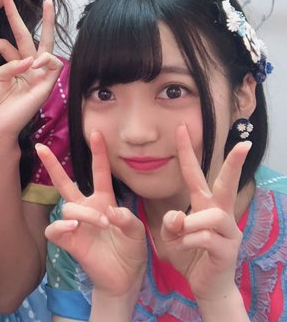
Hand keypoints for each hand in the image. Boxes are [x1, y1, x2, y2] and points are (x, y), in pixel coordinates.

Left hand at [0, 0, 61, 147]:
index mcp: (15, 65)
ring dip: (46, 28)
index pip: (7, 43)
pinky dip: (45, 59)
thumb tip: (29, 60)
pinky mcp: (48, 84)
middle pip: (34, 36)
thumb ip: (10, 63)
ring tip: (37, 36)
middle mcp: (30, 66)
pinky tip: (34, 63)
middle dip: (37, 16)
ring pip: (48, 44)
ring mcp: (39, 74)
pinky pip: (53, 63)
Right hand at [38, 131, 145, 297]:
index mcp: (104, 201)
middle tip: (40, 146)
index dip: (98, 153)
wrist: (125, 279)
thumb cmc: (131, 251)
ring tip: (102, 224)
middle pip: (65, 182)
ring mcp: (76, 225)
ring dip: (84, 213)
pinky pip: (55, 229)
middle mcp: (86, 209)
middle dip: (52, 164)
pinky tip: (73, 228)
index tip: (96, 132)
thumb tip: (108, 212)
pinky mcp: (69, 242)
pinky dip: (62, 226)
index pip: (99, 173)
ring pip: (67, 207)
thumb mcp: (137, 231)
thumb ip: (126, 218)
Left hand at [159, 125, 249, 302]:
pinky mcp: (228, 249)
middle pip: (227, 184)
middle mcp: (221, 213)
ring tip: (178, 238)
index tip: (182, 128)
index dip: (186, 152)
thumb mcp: (173, 236)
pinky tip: (183, 250)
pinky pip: (203, 238)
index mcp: (205, 205)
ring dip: (186, 226)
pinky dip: (185, 243)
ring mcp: (228, 231)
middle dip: (234, 164)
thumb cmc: (191, 255)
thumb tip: (178, 217)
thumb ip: (171, 222)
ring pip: (208, 216)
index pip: (195, 174)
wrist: (206, 286)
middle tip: (243, 145)